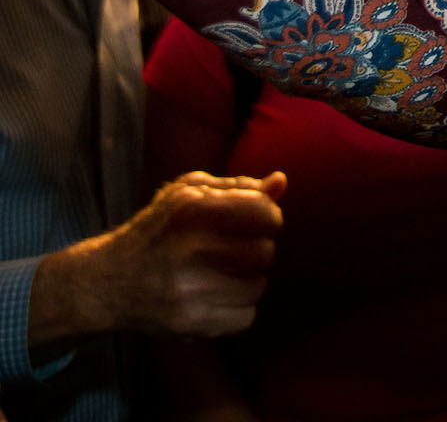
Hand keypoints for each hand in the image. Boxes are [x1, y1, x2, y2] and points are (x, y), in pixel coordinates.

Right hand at [28, 171, 287, 358]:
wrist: (108, 281)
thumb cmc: (160, 228)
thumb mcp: (191, 194)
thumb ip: (240, 186)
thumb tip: (281, 183)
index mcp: (192, 209)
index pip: (264, 212)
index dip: (268, 216)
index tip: (256, 220)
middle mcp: (188, 249)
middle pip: (265, 252)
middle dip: (258, 249)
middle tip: (236, 249)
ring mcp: (187, 290)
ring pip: (258, 286)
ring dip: (249, 280)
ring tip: (224, 273)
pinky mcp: (186, 323)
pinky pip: (245, 318)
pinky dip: (238, 309)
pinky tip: (216, 296)